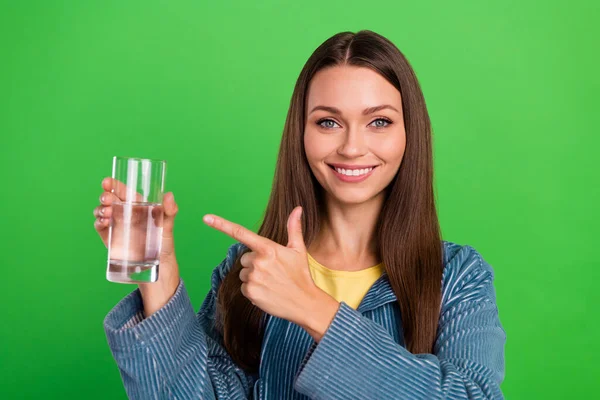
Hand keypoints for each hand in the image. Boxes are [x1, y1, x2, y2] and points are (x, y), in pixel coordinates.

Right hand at [93, 177, 180, 316]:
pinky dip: (98, 222)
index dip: (114, 184)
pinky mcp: (110, 238)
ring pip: (102, 211)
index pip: (123, 191)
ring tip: (108, 212)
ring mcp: (116, 225)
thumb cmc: (164, 242)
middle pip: (110, 199)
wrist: (157, 265)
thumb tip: (169, 195)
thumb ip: (170, 210)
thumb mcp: (168, 225)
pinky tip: (104, 222)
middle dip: (105, 196)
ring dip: (100, 209)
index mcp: (137, 206)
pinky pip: (100, 227)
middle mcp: (125, 213)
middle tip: (107, 199)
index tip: (107, 181)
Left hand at [203, 206, 339, 340]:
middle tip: (273, 271)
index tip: (206, 218)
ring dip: (253, 277)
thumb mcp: (298, 249)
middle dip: (254, 263)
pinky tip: (267, 292)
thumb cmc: (301, 274)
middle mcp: (258, 262)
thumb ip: (293, 228)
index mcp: (268, 248)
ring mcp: (253, 277)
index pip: (241, 233)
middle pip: (244, 258)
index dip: (222, 225)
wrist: (305, 303)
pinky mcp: (250, 292)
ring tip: (271, 282)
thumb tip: (298, 209)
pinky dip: (253, 289)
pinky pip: (244, 287)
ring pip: (244, 273)